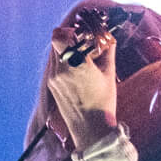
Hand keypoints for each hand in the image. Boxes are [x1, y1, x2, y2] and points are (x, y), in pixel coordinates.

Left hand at [45, 24, 119, 149]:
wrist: (90, 130)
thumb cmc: (103, 103)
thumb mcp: (110, 74)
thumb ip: (108, 50)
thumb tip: (108, 36)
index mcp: (76, 65)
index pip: (61, 36)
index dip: (70, 30)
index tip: (82, 33)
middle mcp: (60, 70)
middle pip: (55, 40)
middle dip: (69, 37)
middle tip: (83, 41)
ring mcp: (53, 78)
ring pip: (54, 51)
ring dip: (66, 48)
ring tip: (82, 55)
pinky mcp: (50, 84)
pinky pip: (54, 64)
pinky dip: (63, 60)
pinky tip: (77, 67)